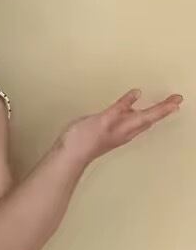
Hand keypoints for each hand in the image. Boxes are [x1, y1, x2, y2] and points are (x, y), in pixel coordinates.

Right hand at [64, 89, 182, 164]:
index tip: (178, 98)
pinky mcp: (109, 132)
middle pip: (150, 119)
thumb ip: (120, 106)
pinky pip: (131, 122)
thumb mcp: (104, 118)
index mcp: (127, 126)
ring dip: (154, 113)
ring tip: (163, 107)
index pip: (151, 114)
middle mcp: (126, 130)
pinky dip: (138, 114)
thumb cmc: (85, 138)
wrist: (71, 155)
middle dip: (163, 110)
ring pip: (142, 122)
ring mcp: (118, 133)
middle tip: (176, 101)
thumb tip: (137, 94)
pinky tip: (132, 110)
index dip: (165, 106)